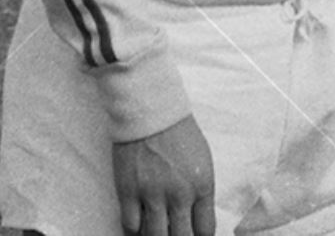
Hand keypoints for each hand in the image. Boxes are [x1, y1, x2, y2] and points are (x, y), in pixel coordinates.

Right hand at [113, 114, 214, 235]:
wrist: (151, 112)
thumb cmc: (180, 133)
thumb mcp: (203, 161)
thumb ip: (200, 190)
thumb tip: (194, 216)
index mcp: (203, 185)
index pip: (206, 229)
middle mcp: (179, 195)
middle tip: (176, 235)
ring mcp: (152, 195)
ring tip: (158, 233)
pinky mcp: (128, 192)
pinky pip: (130, 226)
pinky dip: (134, 232)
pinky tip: (138, 229)